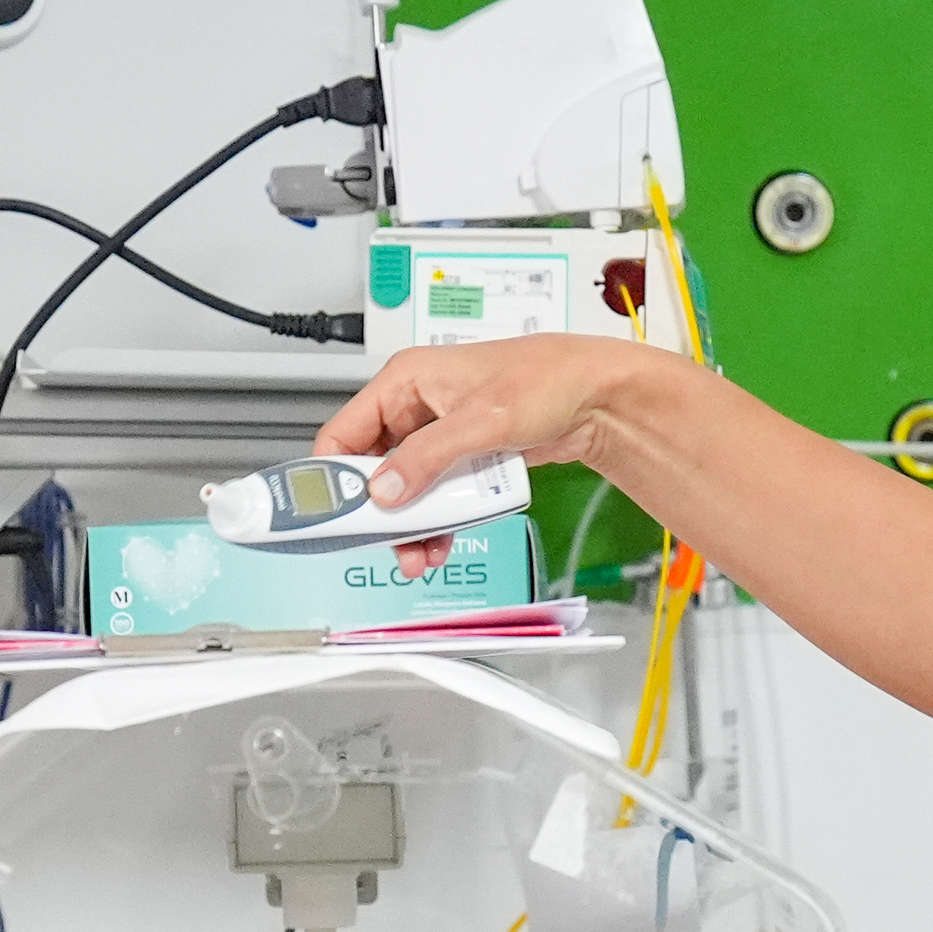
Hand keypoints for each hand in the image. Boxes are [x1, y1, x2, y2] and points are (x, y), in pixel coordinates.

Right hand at [314, 333, 668, 575]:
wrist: (597, 396)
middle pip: (373, 469)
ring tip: (421, 552)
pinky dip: (437, 519)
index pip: (344, 433)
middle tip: (388, 543)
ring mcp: (439, 433)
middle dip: (380, 511)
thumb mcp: (481, 420)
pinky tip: (443, 540)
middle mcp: (416, 406)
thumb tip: (387, 489)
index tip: (336, 514)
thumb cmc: (548, 380)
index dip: (335, 477)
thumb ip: (428, 457)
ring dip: (411, 523)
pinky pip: (435, 493)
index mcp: (406, 380)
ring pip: (405, 487)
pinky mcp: (462, 455)